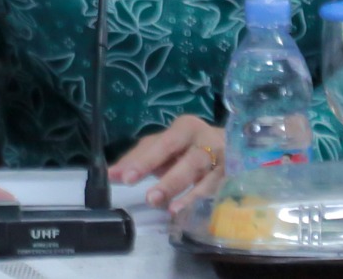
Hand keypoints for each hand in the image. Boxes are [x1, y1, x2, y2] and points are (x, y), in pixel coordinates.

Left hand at [108, 114, 225, 214]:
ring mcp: (222, 160)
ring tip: (168, 209)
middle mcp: (207, 141)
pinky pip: (216, 191)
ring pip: (206, 177)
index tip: (126, 178)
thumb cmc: (187, 147)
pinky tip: (184, 213)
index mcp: (186, 128)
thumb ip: (138, 159)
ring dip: (187, 194)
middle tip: (149, 198)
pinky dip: (200, 202)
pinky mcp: (231, 178)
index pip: (164, 144)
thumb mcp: (163, 147)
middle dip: (169, 180)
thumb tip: (111, 174)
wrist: (230, 146)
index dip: (145, 161)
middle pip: (188, 160)